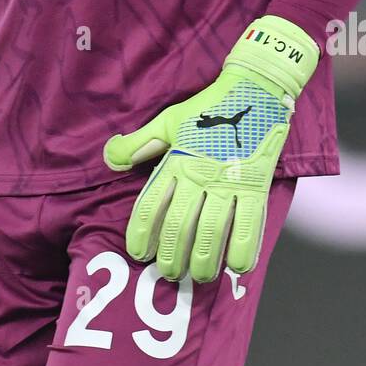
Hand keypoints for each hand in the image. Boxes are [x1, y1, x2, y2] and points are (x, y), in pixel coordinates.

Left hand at [103, 16, 317, 283]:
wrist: (255, 89)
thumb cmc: (208, 108)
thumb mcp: (169, 120)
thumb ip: (139, 143)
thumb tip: (109, 158)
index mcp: (176, 160)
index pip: (151, 203)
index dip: (142, 232)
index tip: (138, 254)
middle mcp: (200, 174)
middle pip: (181, 225)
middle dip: (172, 255)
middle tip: (168, 274)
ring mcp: (230, 181)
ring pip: (213, 231)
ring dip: (204, 260)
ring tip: (199, 276)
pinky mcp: (256, 185)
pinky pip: (250, 225)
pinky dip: (243, 249)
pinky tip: (236, 267)